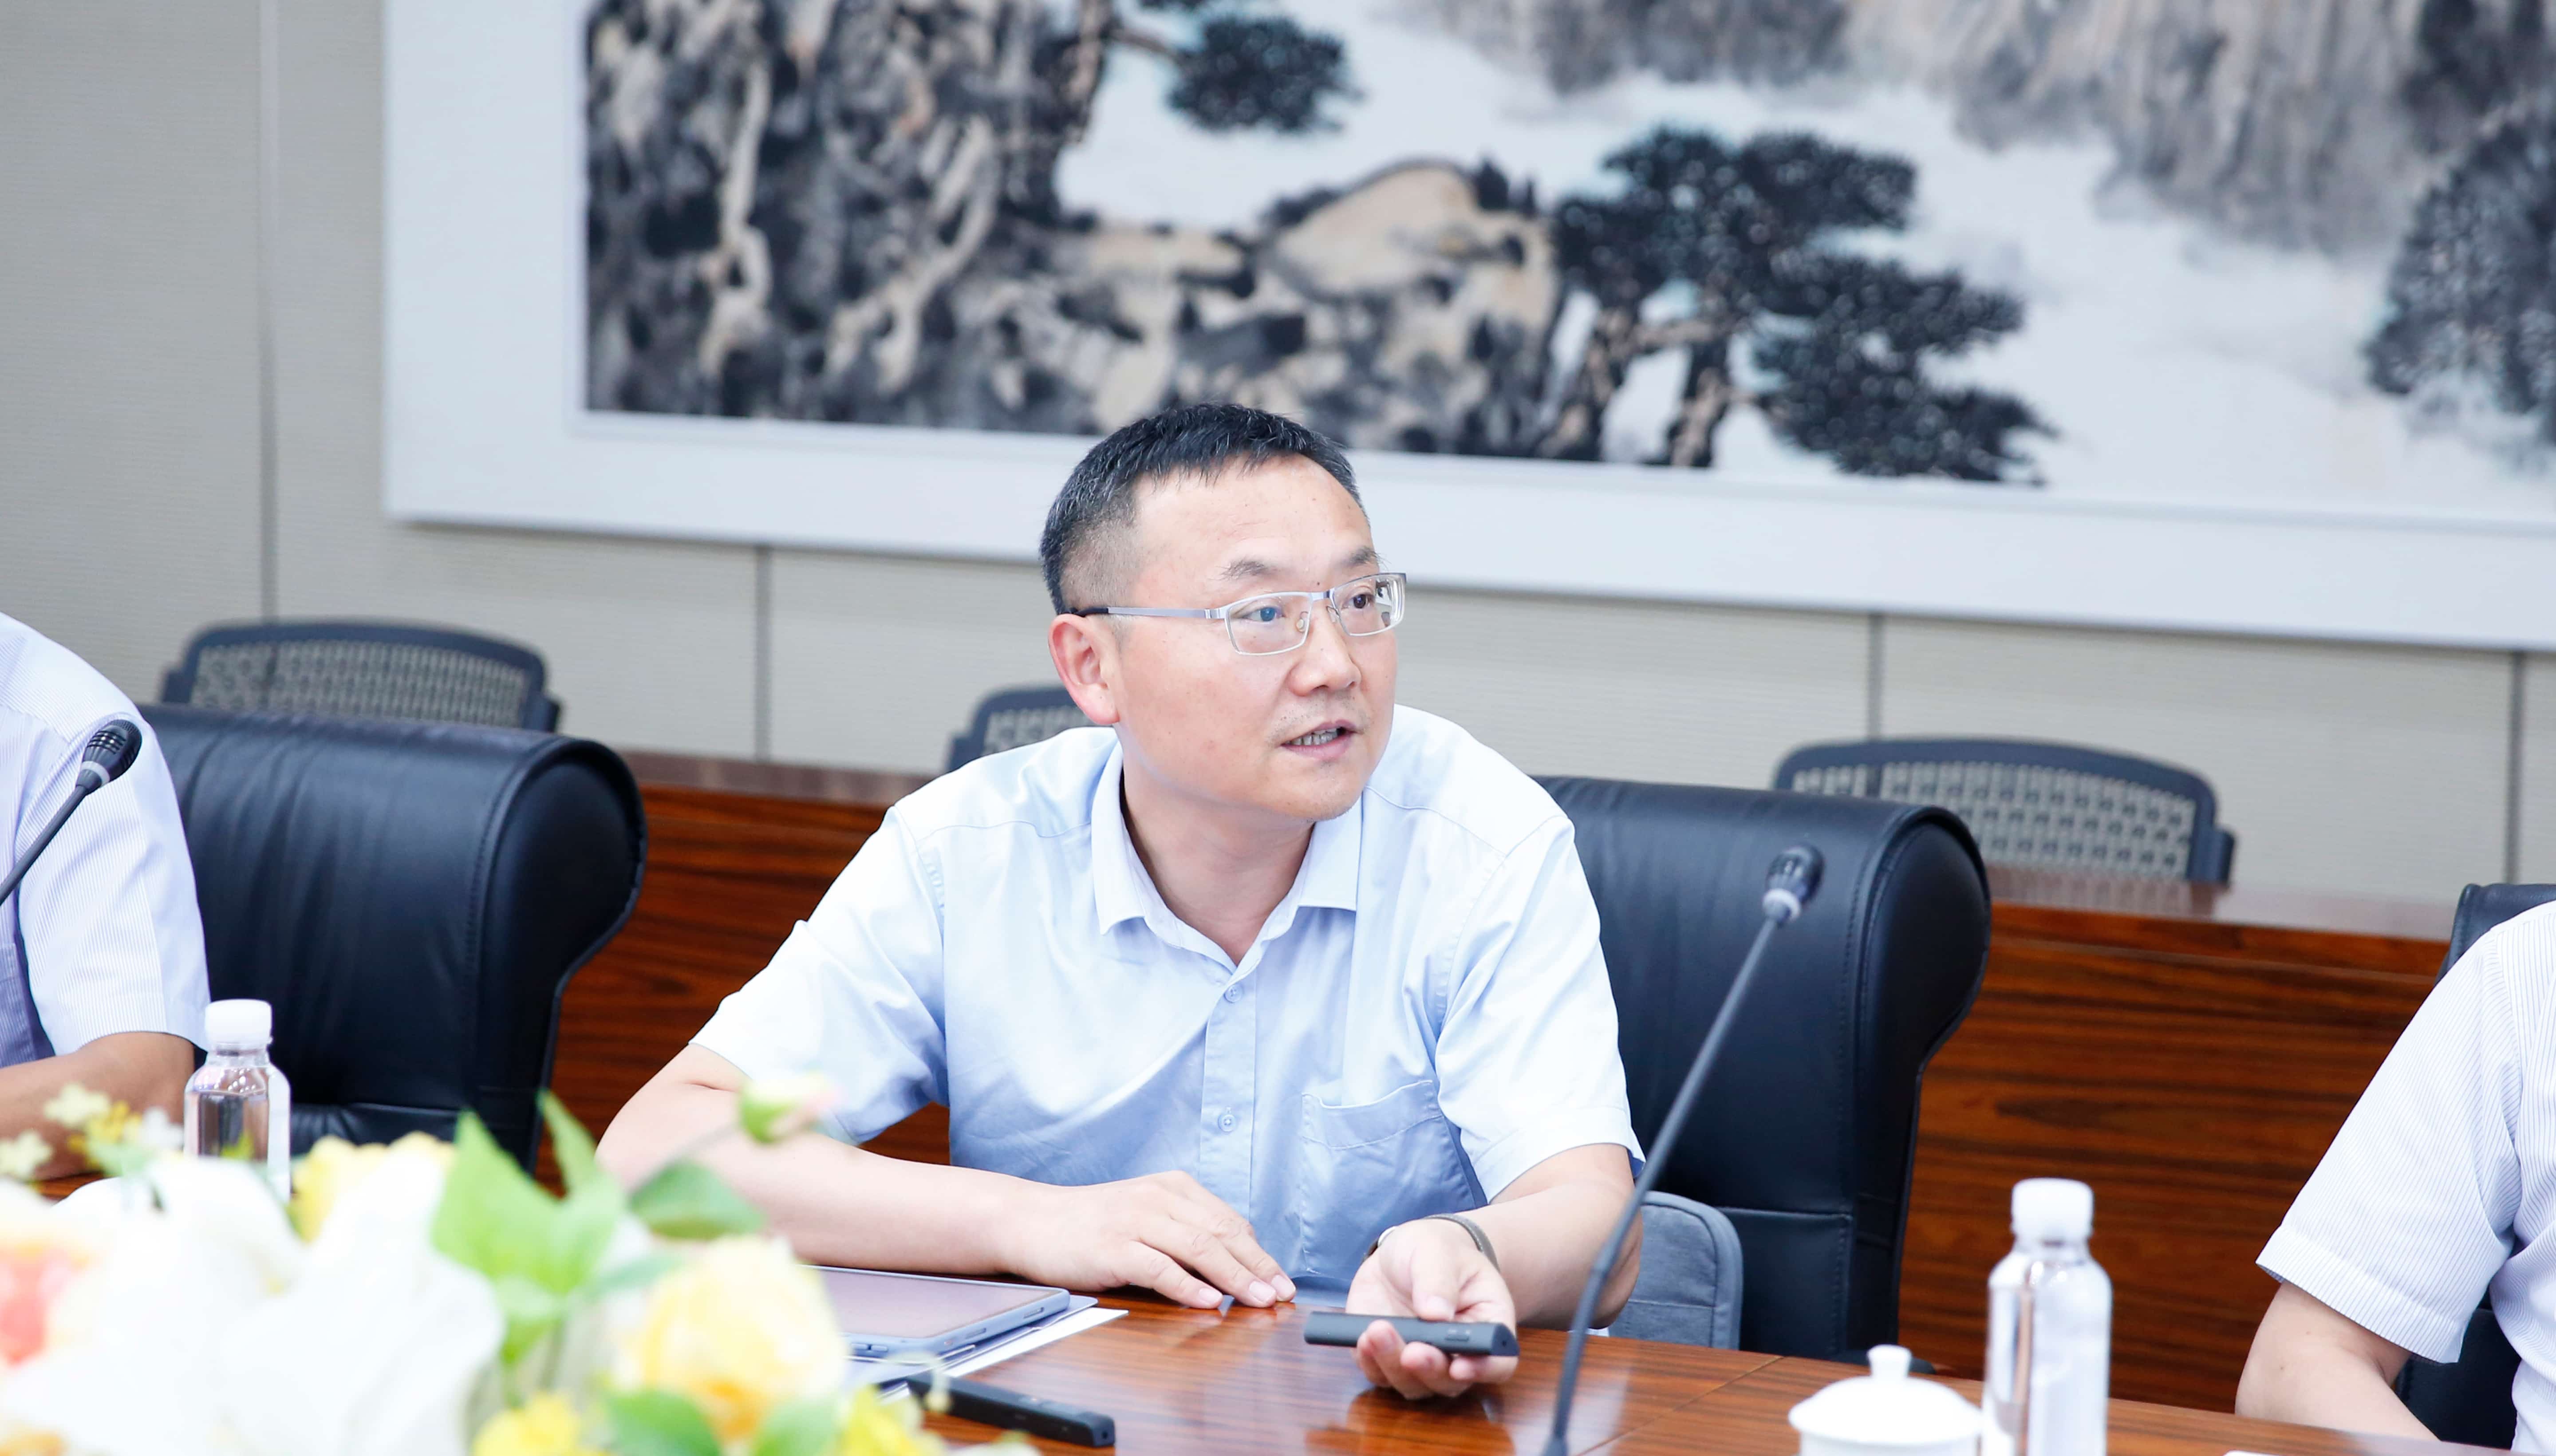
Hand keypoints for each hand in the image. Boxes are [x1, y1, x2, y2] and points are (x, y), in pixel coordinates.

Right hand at [998, 1170, 1296, 1309]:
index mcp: (1172, 1187)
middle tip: (1281, 1293)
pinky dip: (1188, 1285)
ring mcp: (1135, 1220)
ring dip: (1234, 1277)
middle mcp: (1158, 1198)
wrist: (1032, 1220)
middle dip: (1257, 1267)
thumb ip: (1184, 1231)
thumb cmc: (1091, 1223)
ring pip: (1198, 1248)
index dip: (1259, 1253)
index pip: (1228, 1222)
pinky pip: (1159, 1267)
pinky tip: (1209, 1300)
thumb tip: (1232, 1261)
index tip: (1282, 1279)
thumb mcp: (1144, 1214)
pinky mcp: (1113, 1247)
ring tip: (1258, 1299)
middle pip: (1221, 1234)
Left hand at [1345, 1219, 1518, 1397]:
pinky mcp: (1388, 1358)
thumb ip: (1438, 1280)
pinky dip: (1370, 1362)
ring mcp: (1422, 1360)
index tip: (1459, 1366)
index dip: (1483, 1371)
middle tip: (1411, 1351)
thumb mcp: (1437, 1250)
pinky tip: (1362, 1337)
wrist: (1405, 1253)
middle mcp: (1458, 1353)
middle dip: (1429, 1370)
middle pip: (1450, 1382)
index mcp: (1487, 1326)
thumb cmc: (1435, 1250)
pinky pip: (1379, 1374)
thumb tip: (1436, 1313)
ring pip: (1413, 1385)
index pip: (1499, 1363)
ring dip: (1393, 1365)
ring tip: (1375, 1331)